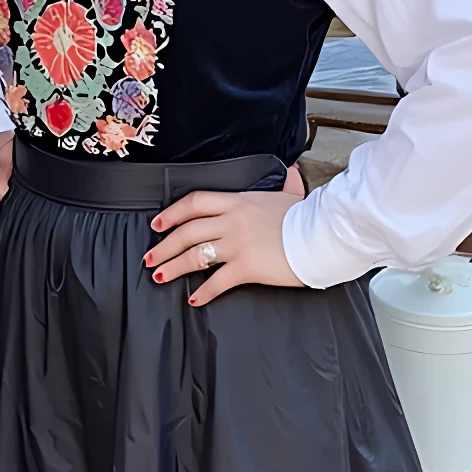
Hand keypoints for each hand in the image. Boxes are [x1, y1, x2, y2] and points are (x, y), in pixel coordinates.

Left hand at [143, 188, 305, 305]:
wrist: (322, 234)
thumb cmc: (308, 216)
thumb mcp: (292, 195)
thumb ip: (286, 184)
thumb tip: (292, 172)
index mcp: (238, 201)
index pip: (195, 202)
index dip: (172, 213)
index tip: (158, 224)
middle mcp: (232, 220)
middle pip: (187, 231)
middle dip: (164, 245)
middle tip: (150, 257)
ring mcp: (237, 244)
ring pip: (195, 255)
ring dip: (173, 267)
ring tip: (159, 276)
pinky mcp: (247, 267)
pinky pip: (217, 281)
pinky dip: (203, 292)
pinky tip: (194, 299)